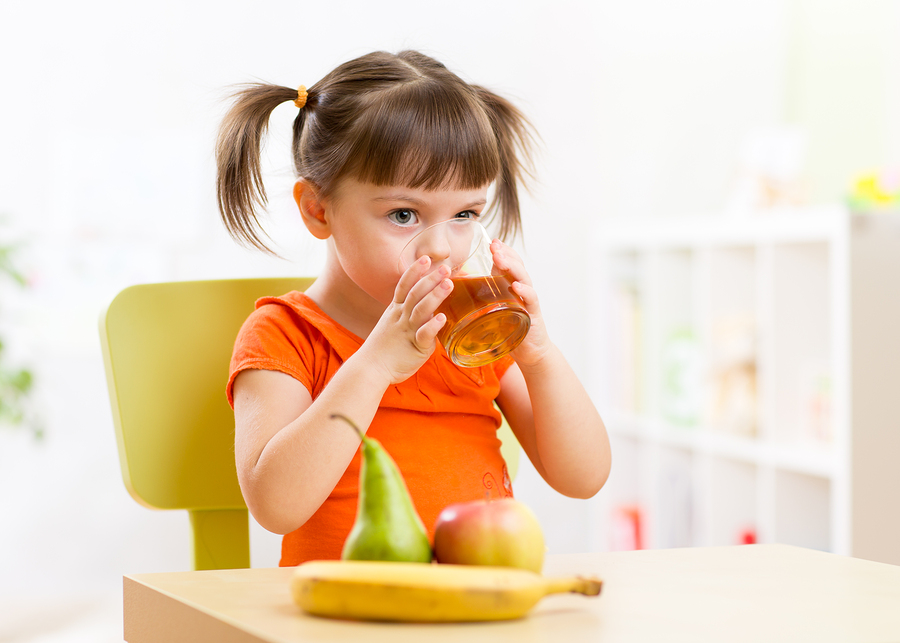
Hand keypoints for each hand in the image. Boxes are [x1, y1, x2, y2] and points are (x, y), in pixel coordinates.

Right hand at [358, 256, 452, 383]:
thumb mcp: (390, 324)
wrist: (370, 368)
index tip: (425, 258)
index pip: (404, 286)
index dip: (414, 271)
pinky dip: (432, 326)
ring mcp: (408, 331)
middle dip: (430, 279)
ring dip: (435, 296)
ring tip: (448, 284)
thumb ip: (405, 314)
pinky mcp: (415, 347)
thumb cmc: (383, 348)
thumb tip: (424, 308)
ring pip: (421, 310)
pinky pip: (424, 335)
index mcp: (395, 311)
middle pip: (416, 293)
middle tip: (445, 267)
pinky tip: (442, 318)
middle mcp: (401, 317)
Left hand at [490, 239, 551, 368]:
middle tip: (494, 246)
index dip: (502, 251)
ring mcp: (528, 301)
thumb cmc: (508, 330)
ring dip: (512, 267)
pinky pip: (530, 300)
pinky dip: (525, 292)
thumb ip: (481, 297)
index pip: (510, 263)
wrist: (529, 352)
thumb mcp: (493, 310)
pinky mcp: (533, 315)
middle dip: (505, 254)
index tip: (491, 241)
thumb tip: (458, 285)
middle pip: (516, 266)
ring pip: (523, 278)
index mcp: (512, 287)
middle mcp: (522, 290)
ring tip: (500, 258)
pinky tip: (517, 286)